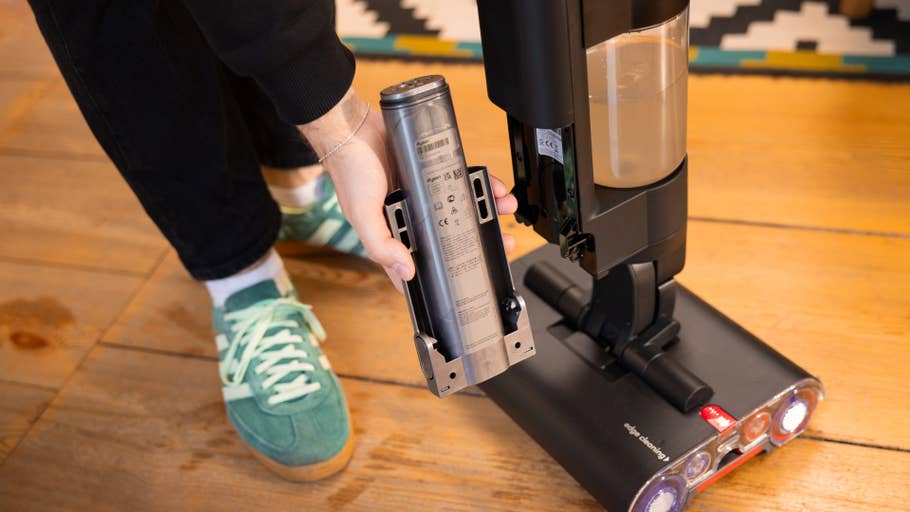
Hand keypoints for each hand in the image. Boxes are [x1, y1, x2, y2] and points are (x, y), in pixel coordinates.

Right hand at [300, 87, 517, 288]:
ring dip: (486, 211)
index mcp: (394, 235)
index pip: (418, 265)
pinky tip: (493, 187)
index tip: (466, 281)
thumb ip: (381, 245)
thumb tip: (406, 271)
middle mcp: (411, 218)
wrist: (353, 127)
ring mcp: (424, 196)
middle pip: (449, 238)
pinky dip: (480, 184)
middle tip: (500, 244)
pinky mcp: (433, 172)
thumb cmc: (350, 171)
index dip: (441, 277)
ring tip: (505, 211)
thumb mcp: (362, 215)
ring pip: (461, 209)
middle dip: (477, 242)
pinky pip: (462, 181)